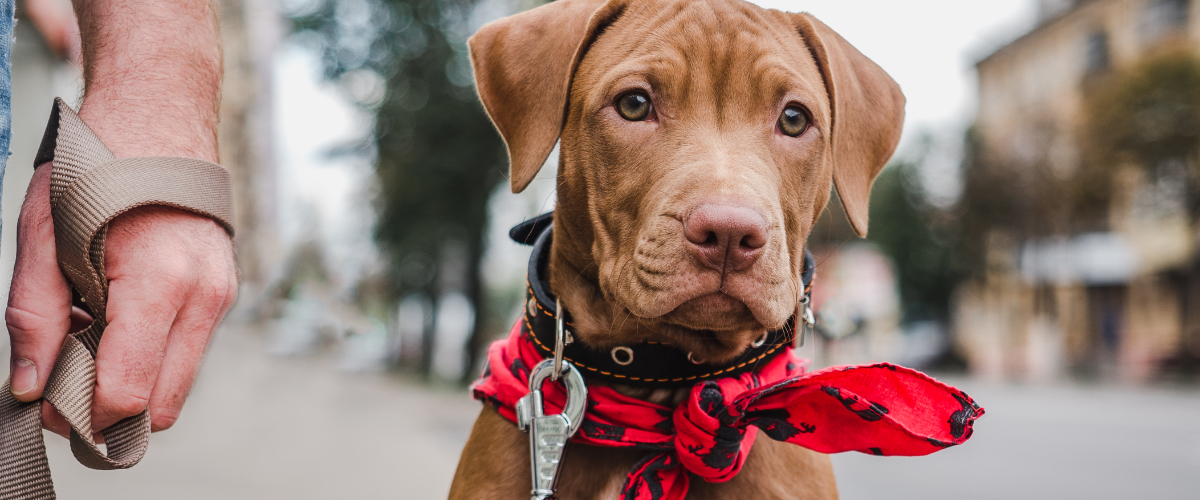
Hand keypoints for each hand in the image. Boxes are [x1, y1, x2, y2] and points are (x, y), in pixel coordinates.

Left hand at [6, 165, 236, 435]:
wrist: (159, 118)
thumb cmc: (100, 165)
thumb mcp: (43, 235)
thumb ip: (34, 316)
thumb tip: (30, 385)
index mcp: (159, 282)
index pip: (127, 392)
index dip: (81, 413)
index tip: (46, 403)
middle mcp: (203, 297)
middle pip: (160, 406)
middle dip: (108, 410)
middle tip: (63, 382)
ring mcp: (220, 297)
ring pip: (175, 385)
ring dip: (129, 381)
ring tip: (88, 338)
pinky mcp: (221, 294)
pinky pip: (184, 352)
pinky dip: (147, 355)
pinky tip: (115, 319)